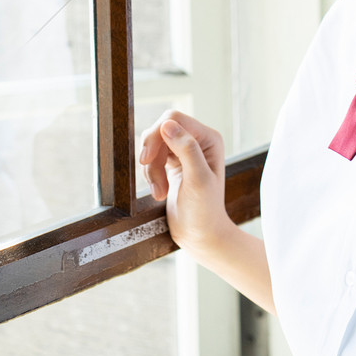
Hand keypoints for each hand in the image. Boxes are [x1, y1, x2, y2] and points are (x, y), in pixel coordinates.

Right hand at [138, 109, 230, 256]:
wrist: (200, 236)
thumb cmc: (204, 212)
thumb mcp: (198, 180)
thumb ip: (186, 149)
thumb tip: (167, 124)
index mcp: (209, 138)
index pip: (174, 119)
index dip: (156, 135)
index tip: (146, 160)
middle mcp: (198, 140)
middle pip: (161, 130)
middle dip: (153, 157)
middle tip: (154, 182)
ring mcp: (185, 150)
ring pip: (154, 144)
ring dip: (151, 170)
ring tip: (159, 193)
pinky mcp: (173, 163)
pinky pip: (152, 157)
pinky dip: (150, 174)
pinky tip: (159, 192)